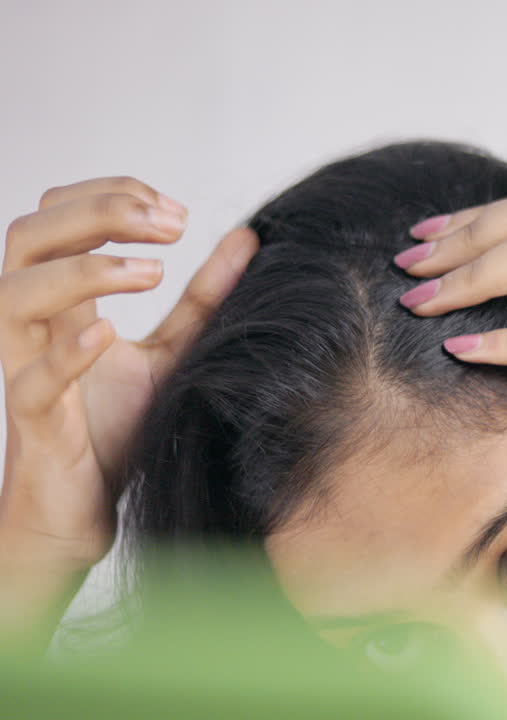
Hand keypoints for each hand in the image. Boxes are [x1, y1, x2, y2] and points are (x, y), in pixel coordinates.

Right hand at [0, 177, 258, 566]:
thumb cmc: (117, 426)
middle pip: (29, 235)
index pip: (58, 214)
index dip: (110, 196)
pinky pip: (28, 380)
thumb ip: (203, 297)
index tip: (175, 212)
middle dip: (97, 212)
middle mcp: (31, 324)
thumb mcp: (172, 348)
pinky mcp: (33, 422)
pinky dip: (65, 352)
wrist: (85, 510)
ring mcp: (23, 369)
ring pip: (12, 294)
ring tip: (152, 272)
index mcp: (59, 300)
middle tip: (169, 224)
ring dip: (83, 270)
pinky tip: (107, 333)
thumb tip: (246, 237)